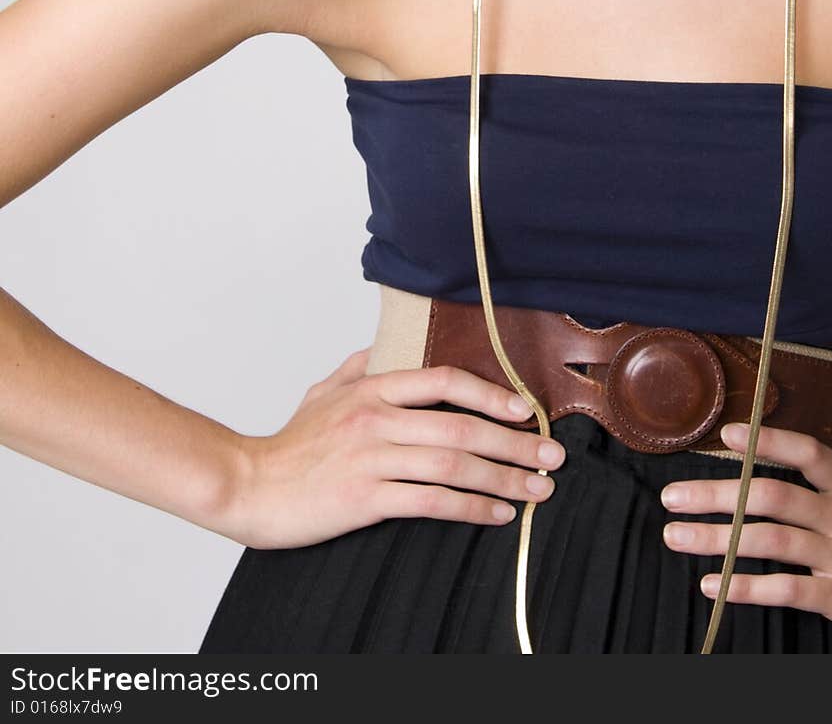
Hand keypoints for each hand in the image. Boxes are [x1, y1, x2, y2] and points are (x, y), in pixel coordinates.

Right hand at [222, 348, 566, 550]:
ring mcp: (371, 458)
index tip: (525, 411)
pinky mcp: (365, 498)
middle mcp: (376, 417)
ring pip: (453, 464)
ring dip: (504, 478)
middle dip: (515, 444)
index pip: (443, 380)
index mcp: (371, 388)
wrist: (248, 484)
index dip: (491, 393)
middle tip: (551, 456)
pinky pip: (431, 501)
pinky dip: (471, 508)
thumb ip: (360, 367)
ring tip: (537, 490)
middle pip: (461, 427)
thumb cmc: (289, 443)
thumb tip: (386, 349)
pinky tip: (496, 514)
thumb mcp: (323, 391)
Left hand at [659, 421, 831, 651]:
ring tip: (677, 537)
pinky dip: (744, 587)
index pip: (810, 453)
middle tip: (672, 498)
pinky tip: (714, 586)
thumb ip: (814, 498)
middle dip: (716, 495)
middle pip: (773, 496)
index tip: (727, 433)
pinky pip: (787, 589)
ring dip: (716, 539)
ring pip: (770, 540)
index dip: (770, 441)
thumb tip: (744, 483)